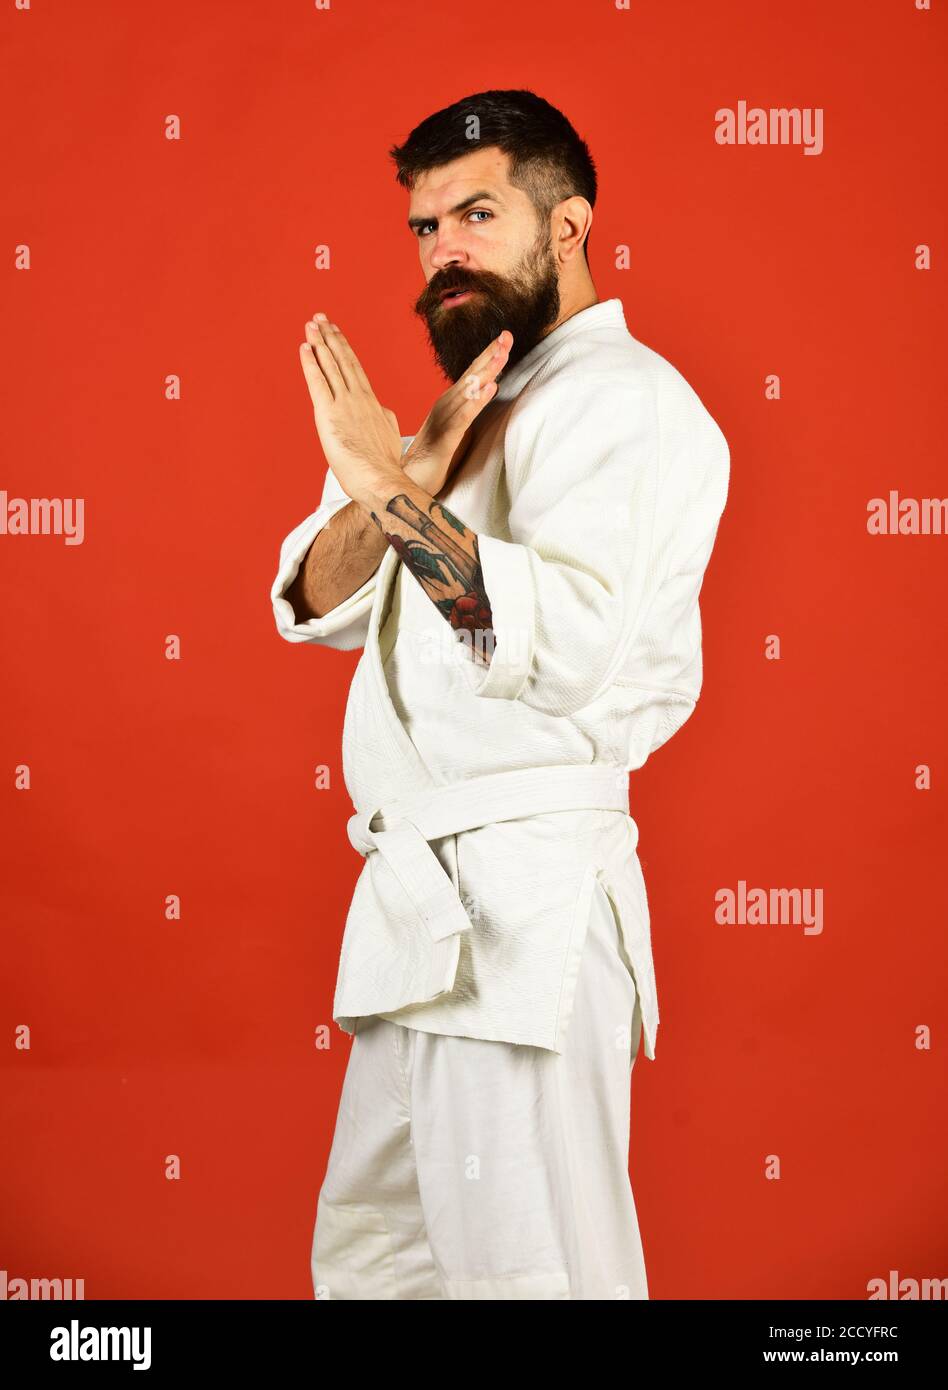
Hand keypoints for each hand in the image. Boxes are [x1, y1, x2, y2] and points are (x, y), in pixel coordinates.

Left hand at [299, 314, 403, 504]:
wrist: (382, 479)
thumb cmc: (384, 466)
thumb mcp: (390, 436)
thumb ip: (384, 419)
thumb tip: (382, 411)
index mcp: (373, 403)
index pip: (355, 370)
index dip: (344, 349)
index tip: (336, 333)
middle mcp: (359, 398)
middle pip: (343, 360)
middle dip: (330, 337)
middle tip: (320, 318)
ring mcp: (344, 403)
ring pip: (331, 365)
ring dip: (319, 342)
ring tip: (311, 324)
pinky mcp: (329, 414)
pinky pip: (317, 382)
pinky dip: (310, 363)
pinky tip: (304, 347)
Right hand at [402, 330, 512, 494]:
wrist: (410, 481)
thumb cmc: (435, 458)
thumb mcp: (458, 430)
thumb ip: (470, 410)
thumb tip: (487, 392)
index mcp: (450, 404)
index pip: (472, 375)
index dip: (488, 356)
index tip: (505, 338)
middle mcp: (445, 406)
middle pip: (471, 376)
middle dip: (490, 355)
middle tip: (507, 335)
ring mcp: (444, 420)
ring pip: (468, 392)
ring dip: (486, 372)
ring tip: (502, 354)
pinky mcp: (445, 439)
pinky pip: (463, 417)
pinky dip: (477, 401)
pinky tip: (490, 388)